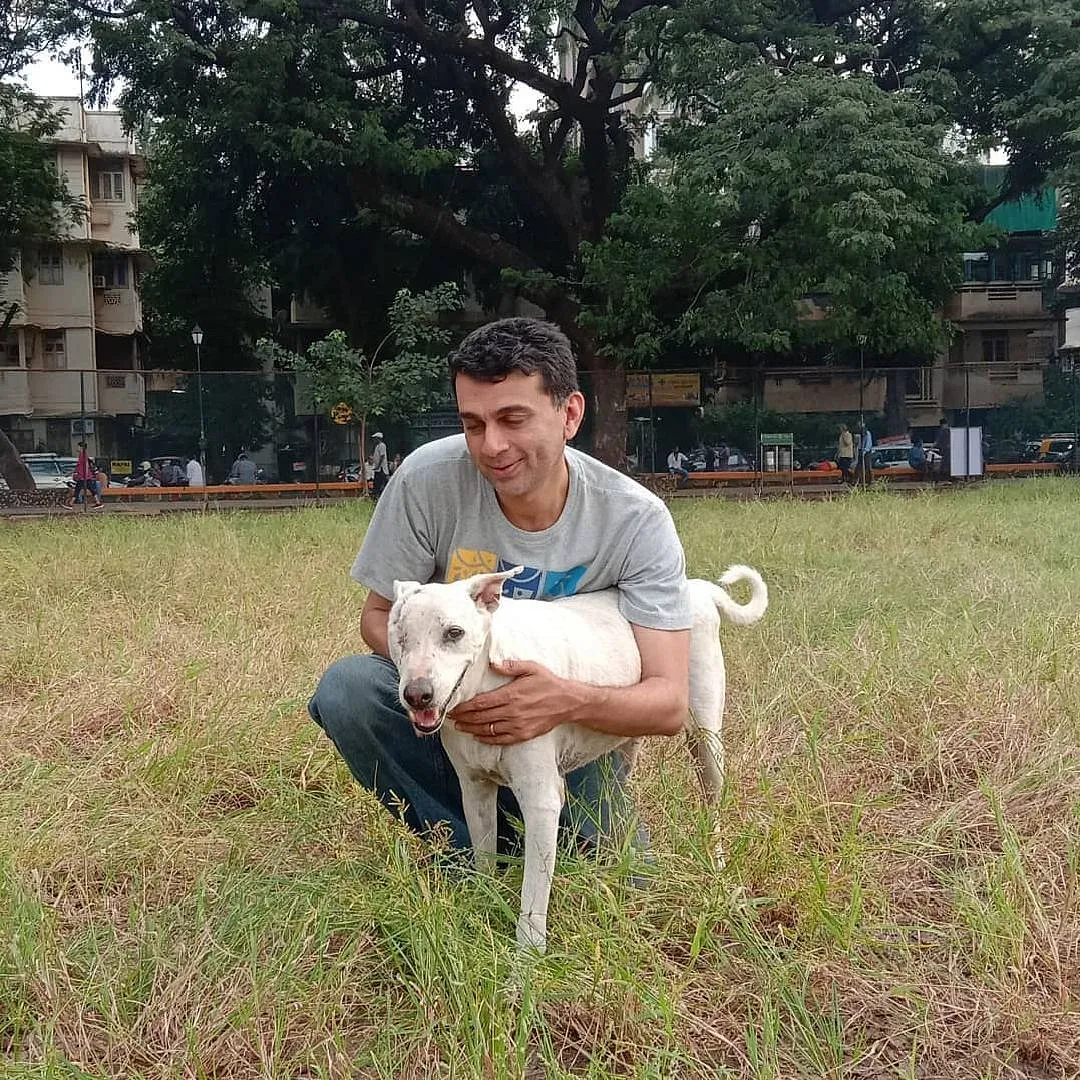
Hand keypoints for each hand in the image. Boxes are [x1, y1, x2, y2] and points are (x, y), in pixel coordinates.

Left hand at [450, 659, 584, 744]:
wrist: (568, 702)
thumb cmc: (549, 683)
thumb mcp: (531, 668)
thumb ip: (511, 666)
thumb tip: (493, 663)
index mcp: (511, 694)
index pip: (480, 703)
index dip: (465, 707)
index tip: (454, 707)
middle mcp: (512, 712)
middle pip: (480, 717)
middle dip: (463, 718)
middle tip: (451, 718)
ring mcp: (517, 725)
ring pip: (488, 730)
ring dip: (471, 729)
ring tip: (460, 727)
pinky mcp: (523, 734)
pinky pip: (501, 740)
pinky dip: (487, 739)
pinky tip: (478, 736)